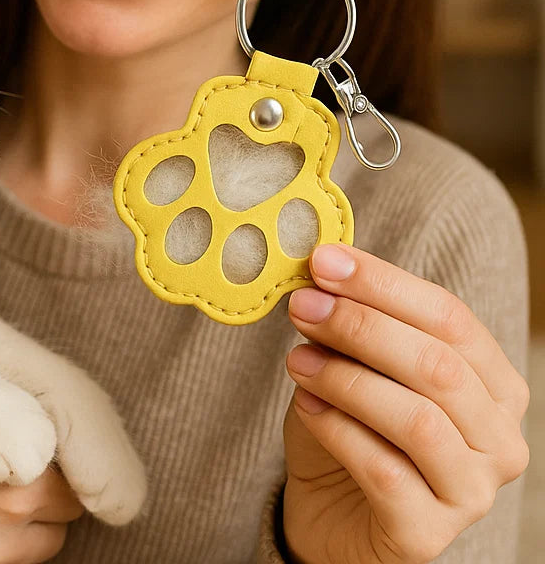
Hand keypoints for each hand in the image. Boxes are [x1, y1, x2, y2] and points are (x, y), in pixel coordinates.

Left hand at [281, 244, 528, 563]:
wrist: (329, 508)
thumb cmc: (350, 424)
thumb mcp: (353, 361)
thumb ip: (353, 320)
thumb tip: (324, 267)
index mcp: (494, 384)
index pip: (450, 318)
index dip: (384, 283)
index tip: (324, 261)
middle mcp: (499, 440)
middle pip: (438, 366)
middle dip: (361, 326)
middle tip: (303, 306)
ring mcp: (471, 493)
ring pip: (417, 420)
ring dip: (346, 378)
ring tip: (296, 359)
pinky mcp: (427, 535)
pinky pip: (383, 470)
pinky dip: (336, 428)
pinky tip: (305, 404)